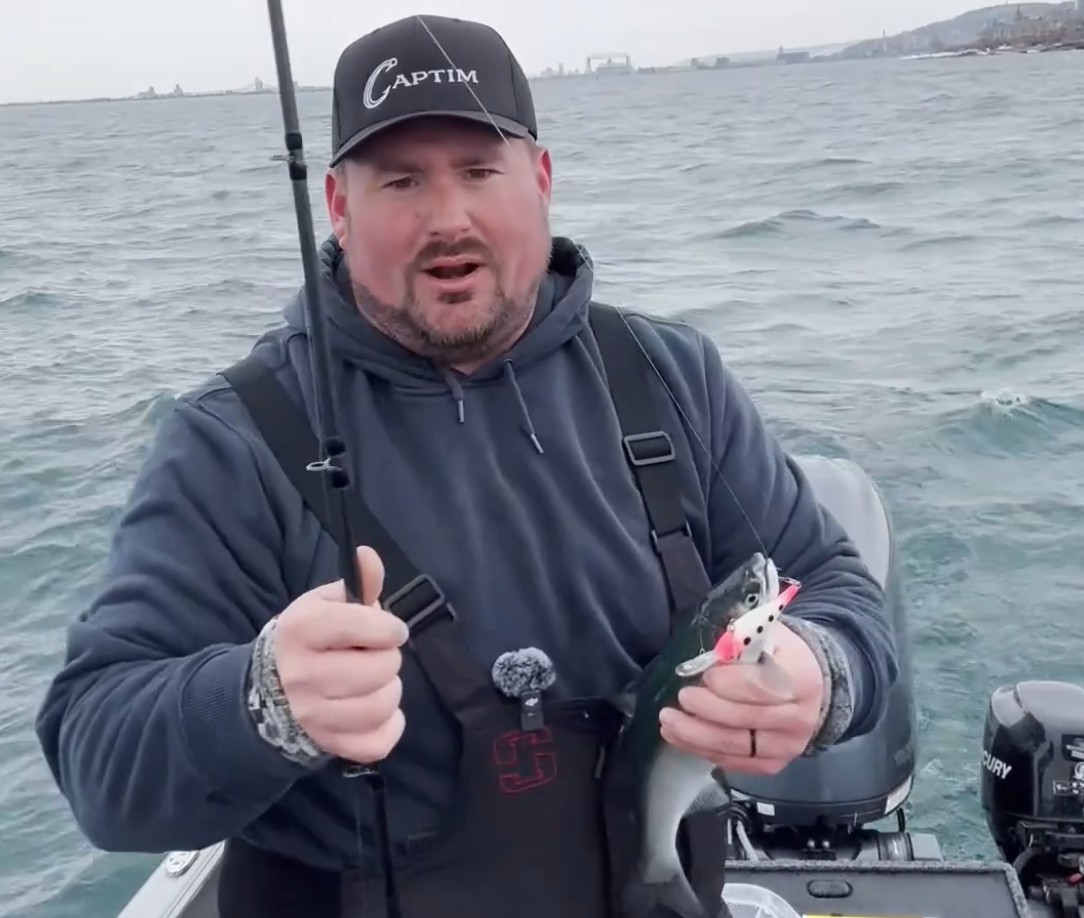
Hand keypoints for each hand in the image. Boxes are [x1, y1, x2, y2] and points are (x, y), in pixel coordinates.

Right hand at [274, 546, 408, 763]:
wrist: (272, 688)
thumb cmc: (311, 639)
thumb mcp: (328, 603)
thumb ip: (358, 582)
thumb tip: (370, 555)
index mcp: (302, 630)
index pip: (365, 626)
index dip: (389, 626)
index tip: (389, 629)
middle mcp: (303, 675)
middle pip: (380, 668)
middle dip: (387, 658)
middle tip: (375, 656)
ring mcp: (314, 716)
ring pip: (383, 705)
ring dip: (389, 690)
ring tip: (374, 681)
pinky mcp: (329, 744)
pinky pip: (379, 742)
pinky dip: (388, 726)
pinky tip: (376, 711)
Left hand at [659, 622, 823, 775]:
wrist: (812, 688)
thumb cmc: (781, 655)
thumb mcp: (766, 635)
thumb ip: (739, 639)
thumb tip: (712, 649)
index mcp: (800, 678)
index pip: (760, 686)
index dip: (729, 683)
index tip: (705, 676)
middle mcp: (799, 717)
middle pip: (745, 719)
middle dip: (706, 710)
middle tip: (680, 699)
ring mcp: (788, 745)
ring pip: (736, 745)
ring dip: (696, 736)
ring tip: (668, 723)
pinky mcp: (774, 763)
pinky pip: (735, 762)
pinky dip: (704, 751)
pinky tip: (680, 738)